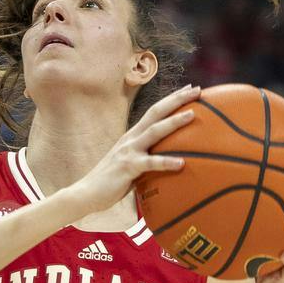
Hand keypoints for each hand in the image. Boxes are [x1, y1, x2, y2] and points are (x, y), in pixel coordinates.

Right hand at [60, 85, 201, 217]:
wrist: (86, 193)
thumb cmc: (111, 182)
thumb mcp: (131, 164)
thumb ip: (146, 158)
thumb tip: (169, 161)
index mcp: (133, 135)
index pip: (155, 111)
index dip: (172, 99)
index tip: (190, 88)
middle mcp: (131, 138)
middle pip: (156, 112)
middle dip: (177, 99)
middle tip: (197, 89)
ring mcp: (129, 151)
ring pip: (154, 132)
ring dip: (174, 122)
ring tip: (193, 115)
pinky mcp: (128, 167)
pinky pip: (150, 163)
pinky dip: (166, 162)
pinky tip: (181, 164)